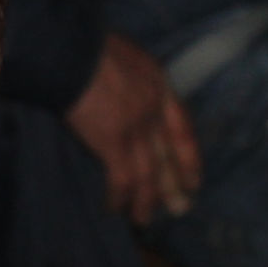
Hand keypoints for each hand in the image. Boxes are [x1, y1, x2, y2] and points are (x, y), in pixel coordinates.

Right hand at [66, 32, 200, 226]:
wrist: (73, 50)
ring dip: (145, 200)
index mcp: (159, 84)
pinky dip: (118, 196)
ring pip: (148, 173)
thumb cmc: (89, 47)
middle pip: (168, 155)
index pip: (182, 127)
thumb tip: (122, 94)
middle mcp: (154, 109)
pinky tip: (114, 208)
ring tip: (142, 219)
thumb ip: (130, 79)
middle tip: (180, 209)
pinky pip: (121, 178)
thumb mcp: (123, 55)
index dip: (188, 156)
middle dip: (173, 185)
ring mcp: (136, 127)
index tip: (194, 178)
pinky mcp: (113, 142)